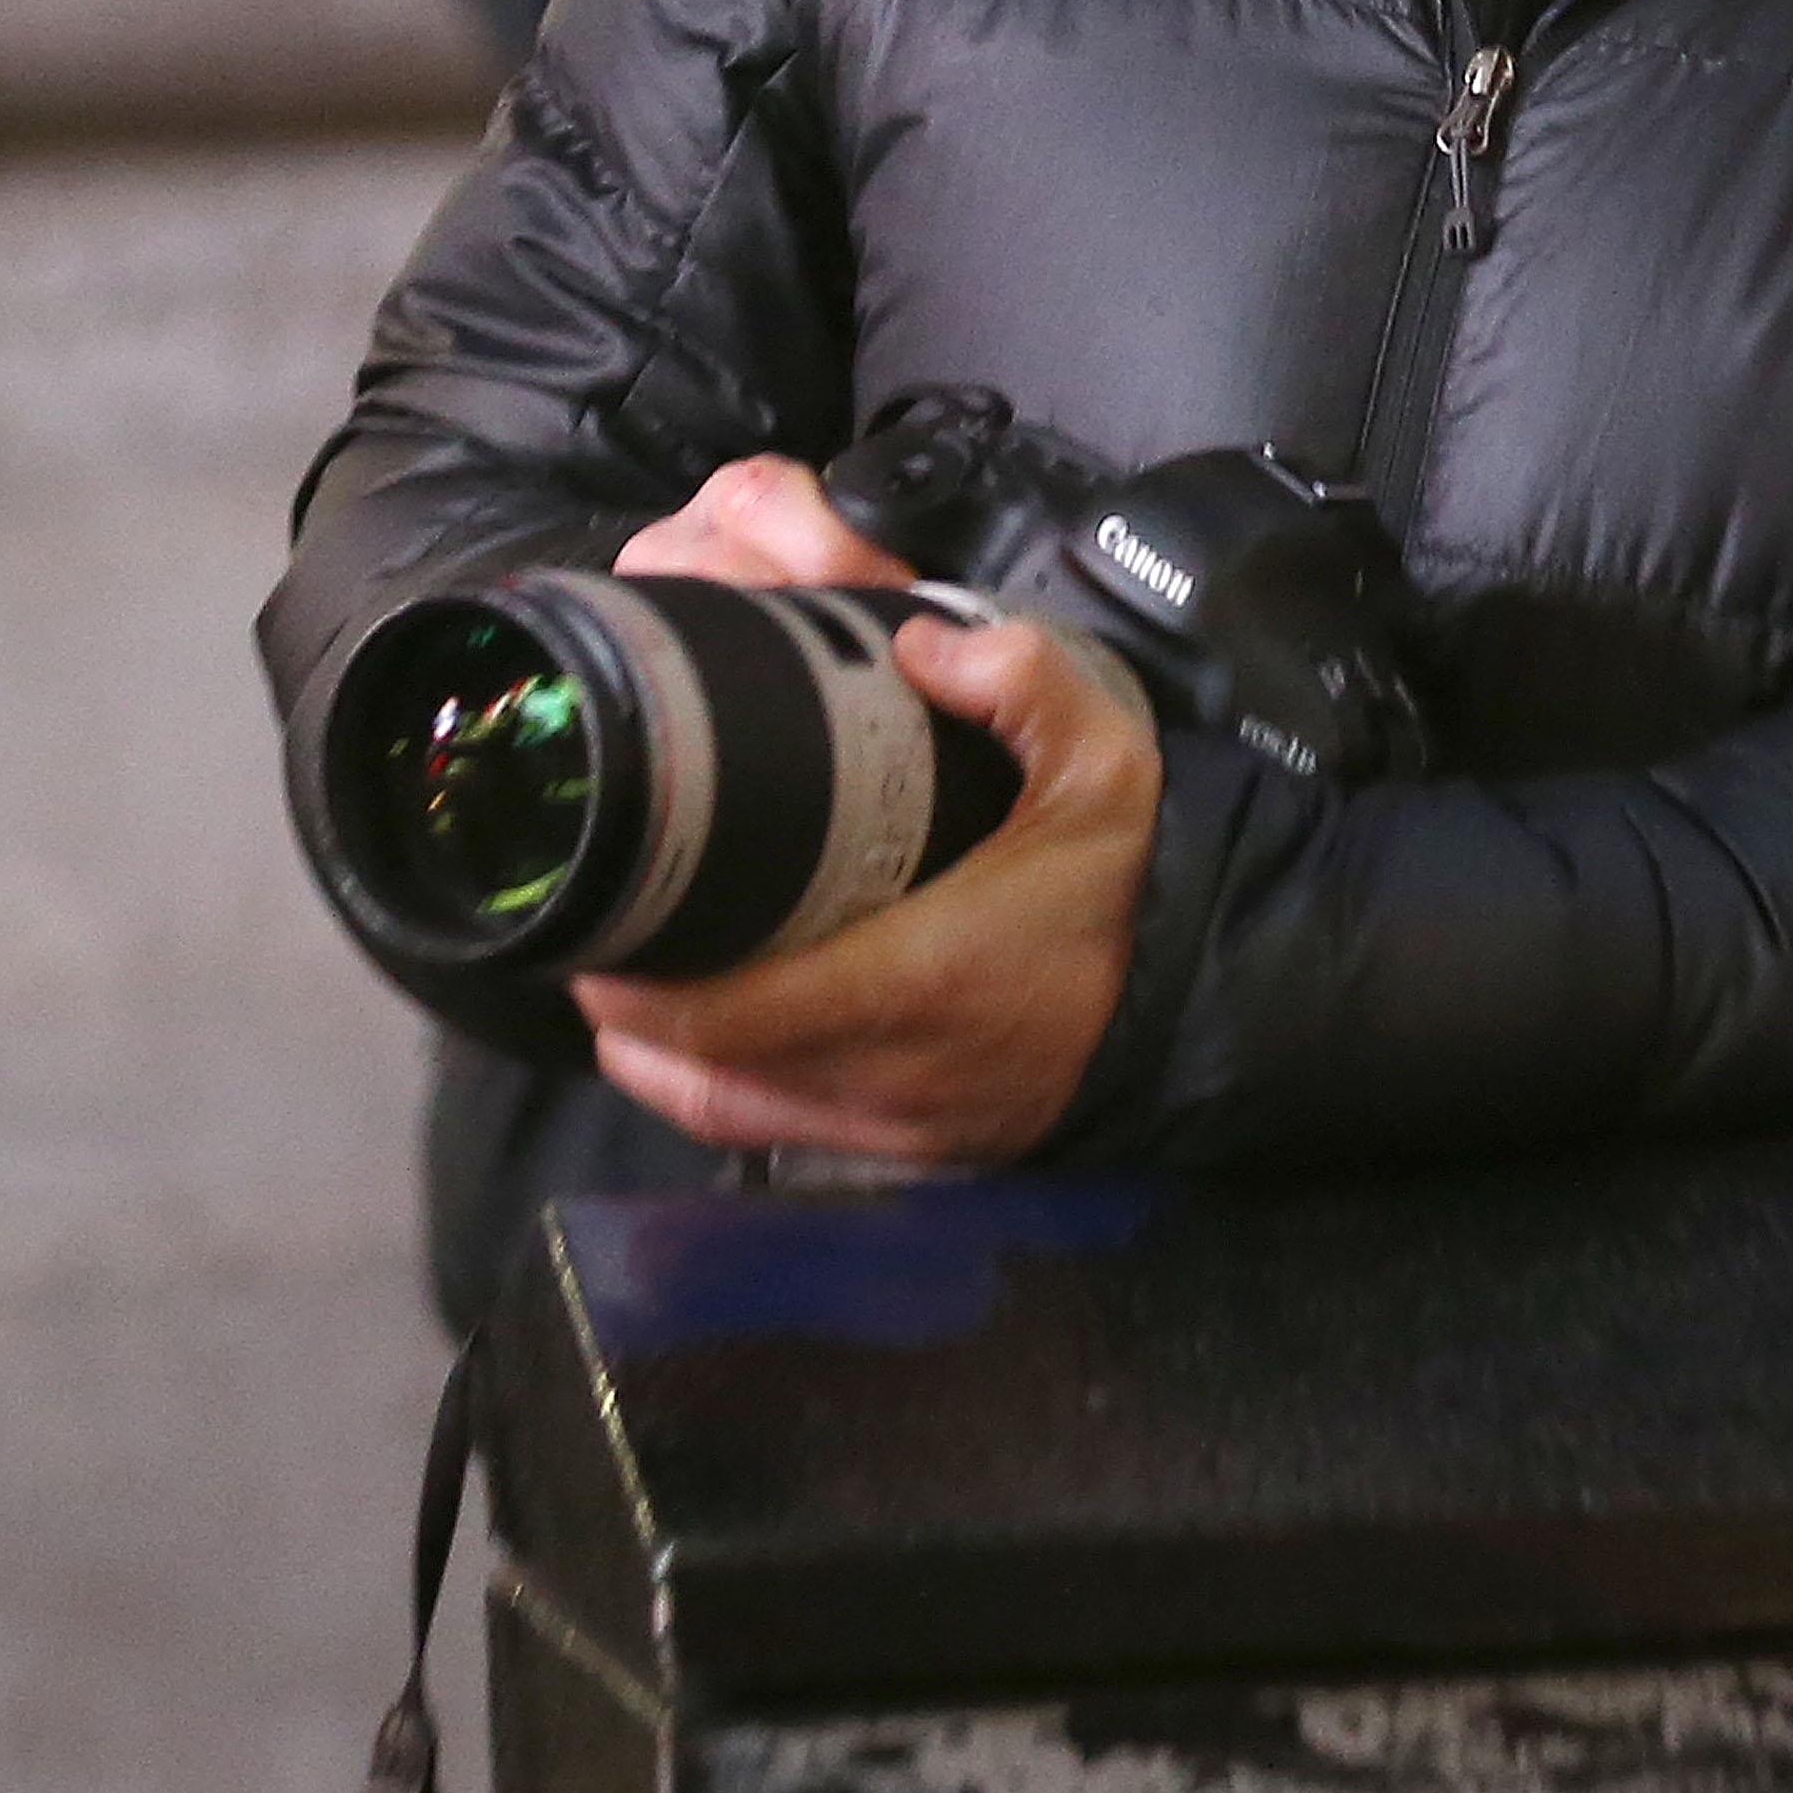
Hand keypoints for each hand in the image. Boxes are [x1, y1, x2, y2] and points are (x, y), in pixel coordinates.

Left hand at [580, 457, 1164, 1160]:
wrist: (1202, 996)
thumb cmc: (1128, 882)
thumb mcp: (1106, 761)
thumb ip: (1024, 681)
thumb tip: (918, 642)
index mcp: (920, 977)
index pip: (734, 1014)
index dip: (638, 987)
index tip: (591, 924)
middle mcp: (892, 1071)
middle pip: (706, 1069)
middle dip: (630, 1011)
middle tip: (593, 930)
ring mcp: (896, 1125)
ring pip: (729, 1111)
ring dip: (660, 1057)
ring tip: (621, 981)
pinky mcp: (906, 1150)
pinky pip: (774, 1136)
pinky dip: (716, 1091)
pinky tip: (690, 1041)